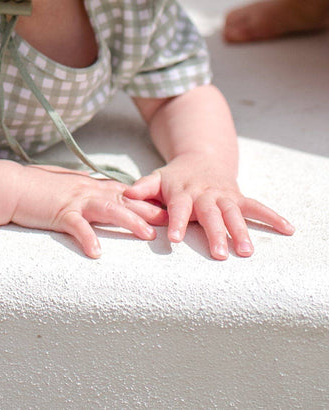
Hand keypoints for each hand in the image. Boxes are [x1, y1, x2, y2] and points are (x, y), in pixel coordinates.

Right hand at [11, 164, 166, 258]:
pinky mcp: (59, 212)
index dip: (149, 202)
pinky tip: (96, 252)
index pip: (127, 194)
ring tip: (147, 235)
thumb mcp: (71, 190)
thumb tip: (107, 201)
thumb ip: (90, 195)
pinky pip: (76, 226)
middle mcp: (88, 192)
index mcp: (92, 188)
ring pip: (108, 209)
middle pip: (126, 201)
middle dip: (150, 211)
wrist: (14, 186)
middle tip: (173, 222)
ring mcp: (75, 201)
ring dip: (129, 222)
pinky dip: (87, 238)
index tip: (171, 210)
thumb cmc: (41, 191)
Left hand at [124, 155, 293, 259]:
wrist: (201, 158)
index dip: (177, 222)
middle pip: (210, 214)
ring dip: (241, 231)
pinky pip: (257, 207)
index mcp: (183, 192)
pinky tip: (287, 229)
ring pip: (233, 213)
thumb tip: (126, 195)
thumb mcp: (156, 177)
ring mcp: (224, 195)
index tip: (175, 239)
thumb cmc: (175, 177)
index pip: (179, 207)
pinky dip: (272, 217)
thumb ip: (142, 188)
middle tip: (218, 254)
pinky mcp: (239, 196)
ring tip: (247, 251)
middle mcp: (204, 194)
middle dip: (214, 233)